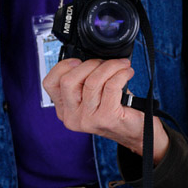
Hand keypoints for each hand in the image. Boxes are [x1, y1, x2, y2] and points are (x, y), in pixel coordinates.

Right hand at [44, 58, 168, 160]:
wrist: (137, 131)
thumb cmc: (116, 109)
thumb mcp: (93, 95)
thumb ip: (83, 79)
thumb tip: (90, 55)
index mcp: (64, 109)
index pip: (50, 83)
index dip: (63, 66)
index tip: (79, 60)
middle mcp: (72, 117)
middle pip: (68, 80)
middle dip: (90, 64)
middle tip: (106, 63)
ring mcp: (87, 119)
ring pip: (93, 81)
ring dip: (111, 66)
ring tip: (122, 66)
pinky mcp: (106, 118)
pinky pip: (111, 86)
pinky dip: (121, 74)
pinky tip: (127, 73)